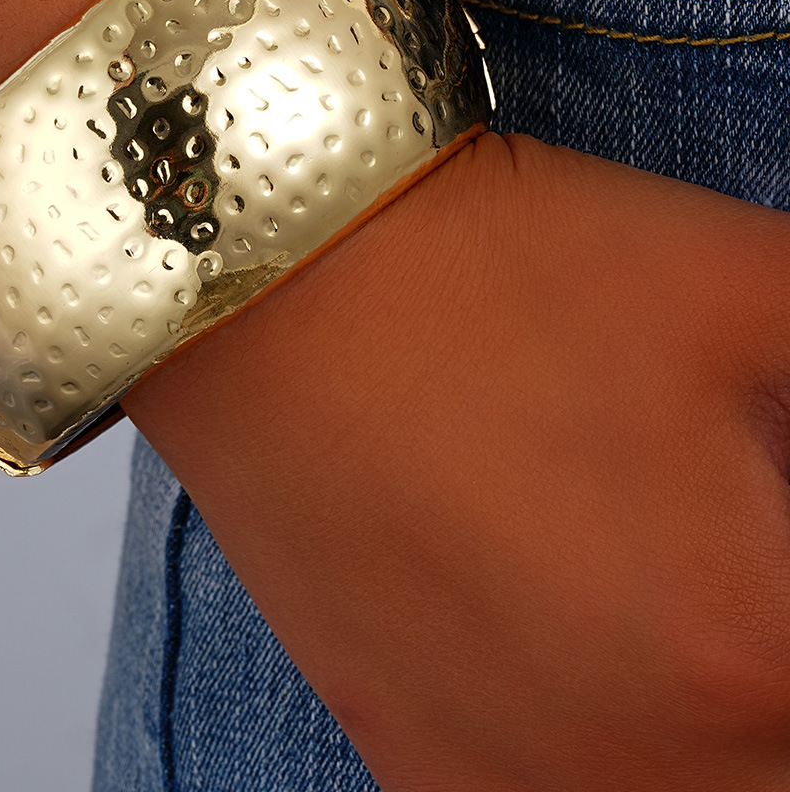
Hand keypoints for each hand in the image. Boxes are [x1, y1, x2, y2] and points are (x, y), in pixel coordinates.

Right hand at [124, 133, 789, 790]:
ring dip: (726, 735)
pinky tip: (602, 685)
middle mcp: (634, 770)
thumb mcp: (757, 290)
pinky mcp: (406, 757)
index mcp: (757, 657)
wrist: (271, 278)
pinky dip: (612, 768)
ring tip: (693, 624)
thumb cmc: (499, 270)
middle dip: (780, 671)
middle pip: (778, 763)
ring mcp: (503, 782)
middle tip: (748, 580)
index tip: (784, 517)